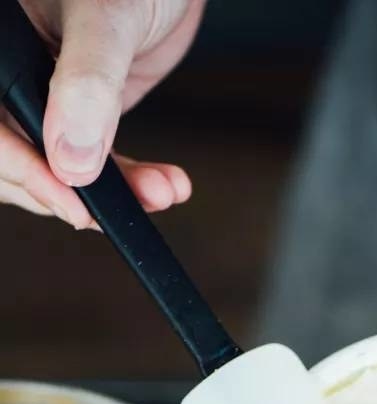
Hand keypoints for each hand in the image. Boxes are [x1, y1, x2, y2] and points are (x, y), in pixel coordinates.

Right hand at [0, 0, 204, 226]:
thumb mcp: (107, 18)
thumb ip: (87, 84)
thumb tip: (71, 160)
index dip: (23, 171)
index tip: (72, 204)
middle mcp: (13, 77)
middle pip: (16, 159)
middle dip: (71, 193)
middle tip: (112, 210)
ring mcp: (45, 101)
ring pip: (58, 171)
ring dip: (110, 195)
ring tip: (158, 192)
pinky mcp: (81, 118)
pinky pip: (95, 166)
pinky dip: (130, 184)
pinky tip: (161, 187)